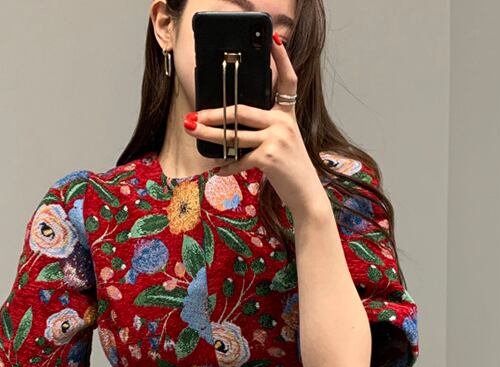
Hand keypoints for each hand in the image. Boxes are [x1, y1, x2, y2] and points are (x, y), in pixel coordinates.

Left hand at [183, 35, 325, 215]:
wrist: (306, 194)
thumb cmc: (290, 170)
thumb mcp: (283, 142)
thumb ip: (265, 130)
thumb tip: (232, 127)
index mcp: (287, 115)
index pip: (288, 80)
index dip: (281, 58)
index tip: (273, 39)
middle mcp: (282, 122)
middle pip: (241, 110)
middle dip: (214, 113)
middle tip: (194, 115)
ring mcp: (276, 138)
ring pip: (233, 134)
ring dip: (209, 134)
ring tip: (192, 131)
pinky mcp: (269, 157)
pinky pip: (239, 158)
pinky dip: (227, 166)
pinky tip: (220, 170)